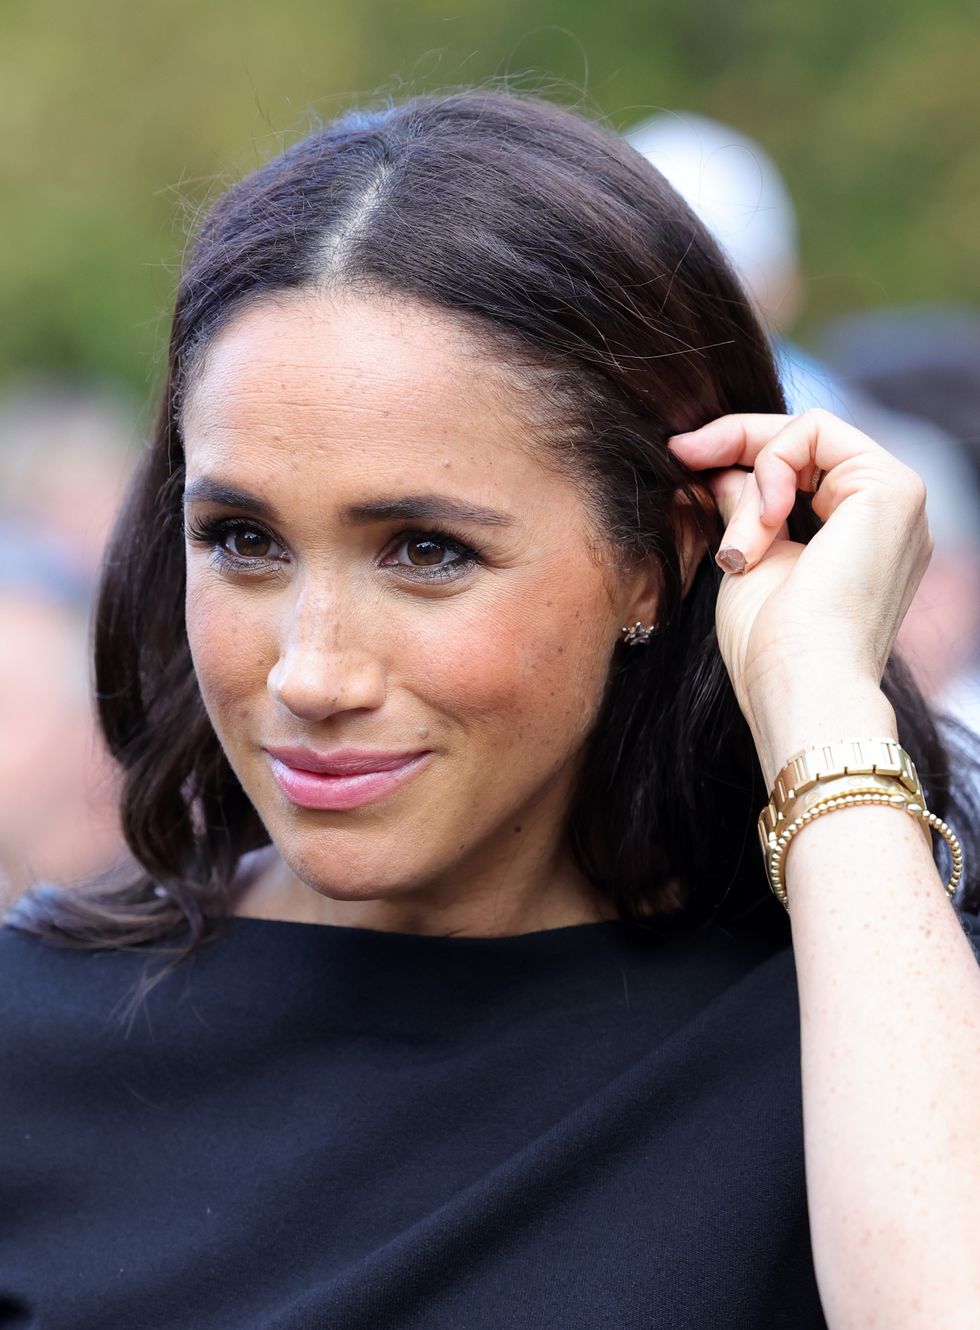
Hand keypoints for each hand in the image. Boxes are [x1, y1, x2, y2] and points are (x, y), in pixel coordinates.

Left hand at [668, 409, 933, 763]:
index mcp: (862, 534)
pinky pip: (817, 431)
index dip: (738, 448)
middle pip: (806, 439)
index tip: (681, 455)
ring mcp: (898, 499)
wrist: (799, 687)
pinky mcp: (892, 488)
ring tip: (739, 549)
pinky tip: (763, 525)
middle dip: (734, 442)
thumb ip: (745, 508)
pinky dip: (773, 468)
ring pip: (808, 434)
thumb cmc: (771, 646)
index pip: (802, 463)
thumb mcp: (748, 561)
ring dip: (753, 482)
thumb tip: (720, 469)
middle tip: (682, 453)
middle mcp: (890, 514)